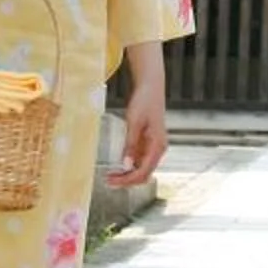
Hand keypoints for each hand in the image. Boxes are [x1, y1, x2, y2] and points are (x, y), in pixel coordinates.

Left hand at [107, 68, 167, 187]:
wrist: (150, 86)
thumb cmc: (144, 101)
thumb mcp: (134, 122)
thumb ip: (131, 145)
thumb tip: (127, 165)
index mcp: (158, 145)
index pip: (144, 171)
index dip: (127, 180)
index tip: (111, 181)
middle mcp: (158, 149)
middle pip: (144, 174)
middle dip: (127, 180)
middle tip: (108, 181)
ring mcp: (154, 147)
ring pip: (142, 169)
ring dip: (127, 175)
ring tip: (110, 175)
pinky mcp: (148, 143)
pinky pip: (139, 161)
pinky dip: (128, 166)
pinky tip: (116, 166)